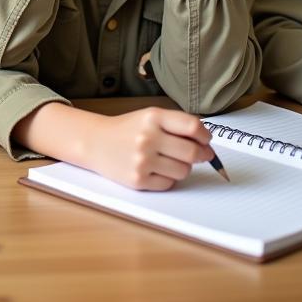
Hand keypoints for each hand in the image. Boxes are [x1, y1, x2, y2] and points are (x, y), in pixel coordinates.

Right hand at [80, 107, 214, 189]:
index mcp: (152, 117)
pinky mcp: (138, 180)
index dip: (205, 136)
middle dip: (202, 155)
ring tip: (169, 160)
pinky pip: (169, 183)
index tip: (206, 140)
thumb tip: (207, 144)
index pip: (192, 126)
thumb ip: (177, 125)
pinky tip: (156, 169)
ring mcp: (142, 160)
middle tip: (201, 155)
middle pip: (192, 152)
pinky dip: (168, 178)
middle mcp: (147, 137)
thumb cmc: (128, 129)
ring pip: (183, 171)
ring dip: (182, 167)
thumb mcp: (150, 117)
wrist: (95, 142)